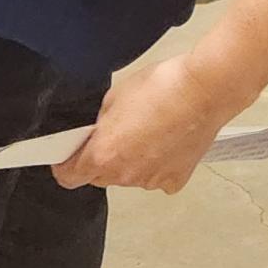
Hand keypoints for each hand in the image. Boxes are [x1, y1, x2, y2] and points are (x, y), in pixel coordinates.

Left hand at [52, 56, 240, 194]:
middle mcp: (125, 176)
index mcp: (103, 155)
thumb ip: (101, 122)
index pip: (69, 176)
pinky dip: (158, 163)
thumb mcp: (115, 96)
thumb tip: (101, 132)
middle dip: (102, 157)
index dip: (64, 165)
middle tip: (117, 130)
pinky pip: (156, 176)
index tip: (66, 155)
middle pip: (100, 176)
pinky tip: (168, 138)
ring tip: (150, 128)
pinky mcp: (175, 180)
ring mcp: (152, 181)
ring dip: (132, 160)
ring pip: (130, 176)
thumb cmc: (159, 86)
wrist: (204, 90)